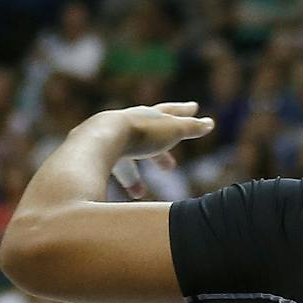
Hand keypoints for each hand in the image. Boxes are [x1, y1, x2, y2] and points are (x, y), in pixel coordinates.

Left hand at [96, 102, 214, 198]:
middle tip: (170, 167)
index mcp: (148, 116)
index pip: (169, 112)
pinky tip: (118, 195)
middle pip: (146, 139)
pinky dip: (117, 183)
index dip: (183, 112)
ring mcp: (107, 140)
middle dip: (159, 154)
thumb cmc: (140, 134)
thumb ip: (191, 128)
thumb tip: (210, 123)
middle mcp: (126, 125)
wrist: (99, 141)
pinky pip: (108, 171)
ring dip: (134, 176)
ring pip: (124, 159)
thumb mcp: (172, 131)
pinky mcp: (92, 156)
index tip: (193, 107)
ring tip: (138, 193)